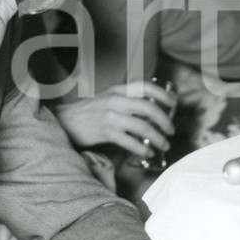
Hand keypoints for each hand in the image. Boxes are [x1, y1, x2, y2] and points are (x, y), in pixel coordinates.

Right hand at [52, 80, 175, 156]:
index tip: (173, 103)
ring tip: (164, 145)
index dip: (163, 94)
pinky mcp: (105, 132)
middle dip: (165, 121)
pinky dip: (143, 149)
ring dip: (158, 138)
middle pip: (149, 108)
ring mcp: (110, 116)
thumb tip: (151, 108)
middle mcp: (116, 100)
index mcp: (118, 90)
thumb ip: (126, 99)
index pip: (145, 86)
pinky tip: (148, 153)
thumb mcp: (107, 97)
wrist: (66, 120)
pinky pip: (130, 142)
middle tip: (171, 131)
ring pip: (143, 127)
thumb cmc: (89, 111)